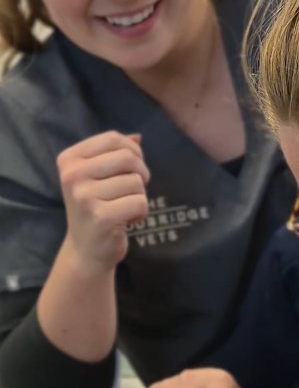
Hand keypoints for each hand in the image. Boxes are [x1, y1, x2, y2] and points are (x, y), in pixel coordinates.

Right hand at [57, 131, 149, 272]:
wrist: (86, 250)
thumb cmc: (96, 208)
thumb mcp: (98, 176)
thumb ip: (115, 154)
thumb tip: (138, 137)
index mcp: (69, 160)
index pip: (112, 139)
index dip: (133, 151)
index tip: (132, 169)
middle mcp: (72, 176)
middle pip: (128, 158)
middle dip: (141, 173)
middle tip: (134, 189)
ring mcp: (85, 197)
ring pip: (136, 182)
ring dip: (139, 196)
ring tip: (123, 208)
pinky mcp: (102, 217)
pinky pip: (141, 202)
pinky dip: (141, 213)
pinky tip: (127, 221)